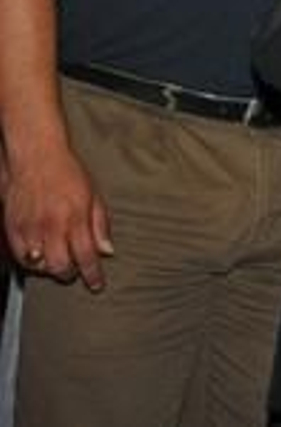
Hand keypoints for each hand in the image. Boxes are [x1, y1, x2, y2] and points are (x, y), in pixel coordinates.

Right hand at [3, 142, 113, 290]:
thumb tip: (107, 250)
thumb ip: (100, 225)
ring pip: (39, 265)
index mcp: (76, 218)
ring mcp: (30, 228)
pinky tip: (38, 257)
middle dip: (70, 274)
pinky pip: (20, 256)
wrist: (36, 157)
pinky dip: (30, 262)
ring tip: (56, 262)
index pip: (87, 256)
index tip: (97, 285)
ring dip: (50, 269)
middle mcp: (52, 226)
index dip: (93, 275)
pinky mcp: (12, 227)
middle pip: (60, 266)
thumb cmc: (66, 172)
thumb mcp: (94, 195)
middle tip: (74, 272)